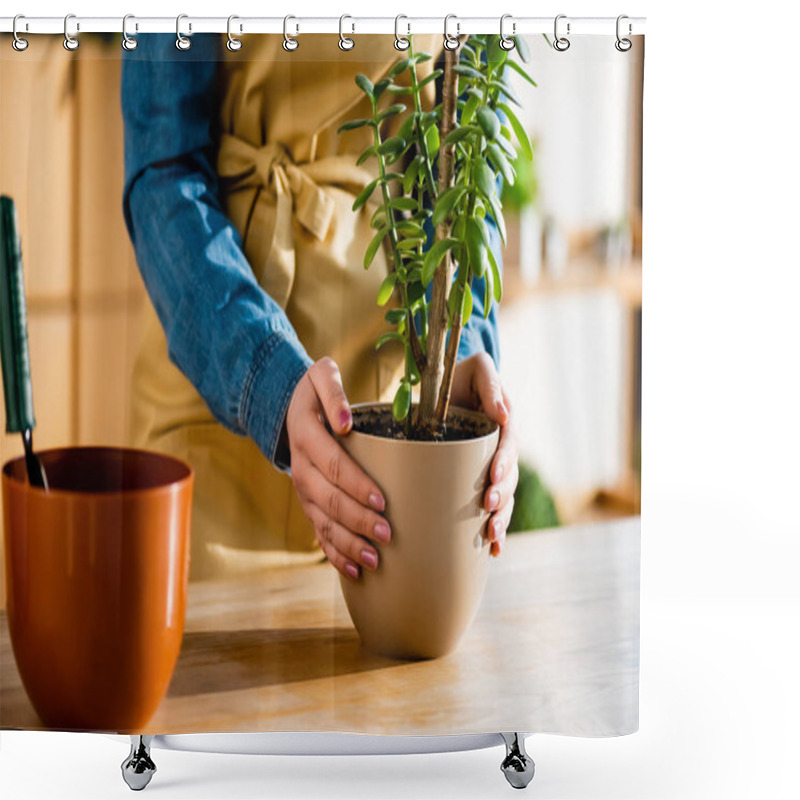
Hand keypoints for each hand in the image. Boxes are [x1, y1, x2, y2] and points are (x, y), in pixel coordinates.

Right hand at [285, 357, 390, 580]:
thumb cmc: (317, 391)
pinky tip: (354, 572)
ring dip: (348, 543)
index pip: (333, 464)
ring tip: (374, 560)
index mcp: (306, 435)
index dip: (357, 484)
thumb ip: (333, 391)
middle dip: (358, 520)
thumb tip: (345, 420)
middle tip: (387, 534)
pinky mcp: (309, 504)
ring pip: (323, 522)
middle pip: (329, 499)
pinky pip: (319, 533)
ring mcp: (303, 490)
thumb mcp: (320, 375)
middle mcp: (301, 467)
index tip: (382, 500)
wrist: (291, 409)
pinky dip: (335, 554)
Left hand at [450, 353, 518, 556]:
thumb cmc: (460, 376)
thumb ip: (490, 384)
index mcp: (503, 424)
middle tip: (488, 509)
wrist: (447, 386)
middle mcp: (502, 449)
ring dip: (501, 518)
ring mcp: (493, 467)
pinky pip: (492, 507)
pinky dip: (496, 530)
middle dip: (500, 496)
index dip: (503, 463)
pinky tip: (494, 551)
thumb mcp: (476, 369)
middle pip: (509, 478)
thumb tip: (504, 413)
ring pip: (504, 497)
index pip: (508, 446)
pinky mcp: (481, 481)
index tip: (493, 477)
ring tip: (492, 535)